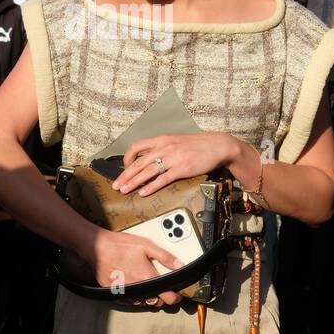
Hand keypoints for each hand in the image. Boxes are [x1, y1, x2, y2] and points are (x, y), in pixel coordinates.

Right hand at [93, 229, 182, 306]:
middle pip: (157, 302)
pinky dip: (136, 295)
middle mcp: (138, 289)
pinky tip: (134, 283)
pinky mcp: (116, 294)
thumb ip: (165, 256)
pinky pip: (131, 300)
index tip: (177, 293)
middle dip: (163, 296)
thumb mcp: (146, 245)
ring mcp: (127, 293)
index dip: (176, 296)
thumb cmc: (120, 246)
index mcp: (148, 278)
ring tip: (146, 282)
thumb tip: (180, 265)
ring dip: (149, 296)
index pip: (169, 297)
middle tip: (162, 286)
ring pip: (144, 302)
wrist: (98, 248)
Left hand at [113, 132, 239, 196]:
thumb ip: (163, 148)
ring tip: (125, 190)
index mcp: (162, 140)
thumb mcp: (176, 141)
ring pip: (147, 172)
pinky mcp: (181, 168)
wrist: (217, 145)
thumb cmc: (198, 145)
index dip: (127, 159)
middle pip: (138, 162)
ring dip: (133, 182)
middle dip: (125, 175)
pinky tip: (143, 193)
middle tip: (116, 185)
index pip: (137, 147)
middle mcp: (164, 147)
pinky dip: (151, 187)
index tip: (123, 169)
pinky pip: (162, 179)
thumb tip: (150, 157)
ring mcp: (173, 158)